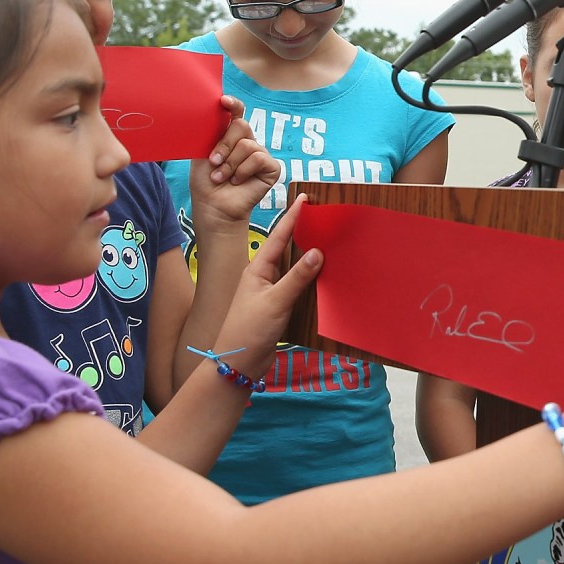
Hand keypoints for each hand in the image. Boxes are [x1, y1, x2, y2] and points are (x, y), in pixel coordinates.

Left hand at [190, 98, 280, 233]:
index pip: (237, 113)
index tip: (223, 101)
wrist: (213, 205)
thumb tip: (217, 112)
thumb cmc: (206, 181)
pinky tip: (237, 181)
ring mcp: (261, 155)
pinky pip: (259, 158)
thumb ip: (212, 132)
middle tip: (214, 161)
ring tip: (222, 177)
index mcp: (231, 135)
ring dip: (230, 164)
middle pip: (242, 125)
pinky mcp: (272, 168)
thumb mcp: (203, 152)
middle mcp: (248, 142)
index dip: (233, 105)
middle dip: (224, 145)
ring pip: (248, 145)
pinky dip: (243, 171)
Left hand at [208, 194, 323, 381]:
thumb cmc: (249, 331)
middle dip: (301, 232)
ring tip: (326, 241)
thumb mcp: (275, 301)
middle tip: (319, 216)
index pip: (278, 237)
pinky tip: (322, 278)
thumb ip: (297, 277)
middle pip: (286, 249)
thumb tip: (318, 251)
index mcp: (257, 270)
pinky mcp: (277, 308)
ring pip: (292, 269)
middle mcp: (263, 278)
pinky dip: (309, 279)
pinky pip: (297, 287)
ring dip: (308, 257)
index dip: (292, 217)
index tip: (304, 198)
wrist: (237, 365)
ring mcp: (270, 293)